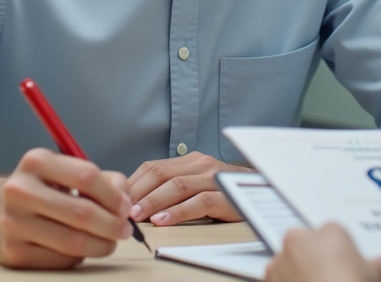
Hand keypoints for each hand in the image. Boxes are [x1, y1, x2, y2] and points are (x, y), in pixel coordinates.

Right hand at [0, 148, 133, 268]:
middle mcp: (19, 190)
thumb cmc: (43, 190)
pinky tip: (82, 248)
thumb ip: (104, 180)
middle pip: (81, 213)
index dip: (113, 195)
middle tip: (125, 230)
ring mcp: (12, 223)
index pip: (86, 176)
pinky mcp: (13, 252)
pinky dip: (80, 256)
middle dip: (112, 224)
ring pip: (73, 242)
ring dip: (101, 245)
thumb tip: (126, 202)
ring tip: (110, 241)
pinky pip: (60, 260)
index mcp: (35, 161)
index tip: (126, 207)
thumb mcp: (67, 172)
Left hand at [128, 151, 248, 225]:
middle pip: (160, 174)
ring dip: (152, 202)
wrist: (263, 191)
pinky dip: (178, 212)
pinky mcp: (225, 196)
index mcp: (190, 160)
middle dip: (138, 192)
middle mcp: (200, 164)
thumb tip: (137, 199)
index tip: (116, 198)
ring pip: (176, 186)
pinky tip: (163, 220)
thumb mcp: (197, 183)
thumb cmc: (224, 191)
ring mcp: (213, 178)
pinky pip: (198, 202)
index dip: (133, 182)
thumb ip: (173, 186)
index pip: (153, 167)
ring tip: (137, 216)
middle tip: (121, 209)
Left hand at [266, 224, 380, 281]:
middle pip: (306, 242)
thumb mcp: (372, 275)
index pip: (333, 235)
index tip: (343, 266)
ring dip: (296, 271)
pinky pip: (276, 278)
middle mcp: (302, 238)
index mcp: (329, 231)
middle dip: (313, 257)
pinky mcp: (269, 277)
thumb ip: (376, 265)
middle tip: (327, 277)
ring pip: (288, 260)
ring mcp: (282, 258)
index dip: (338, 253)